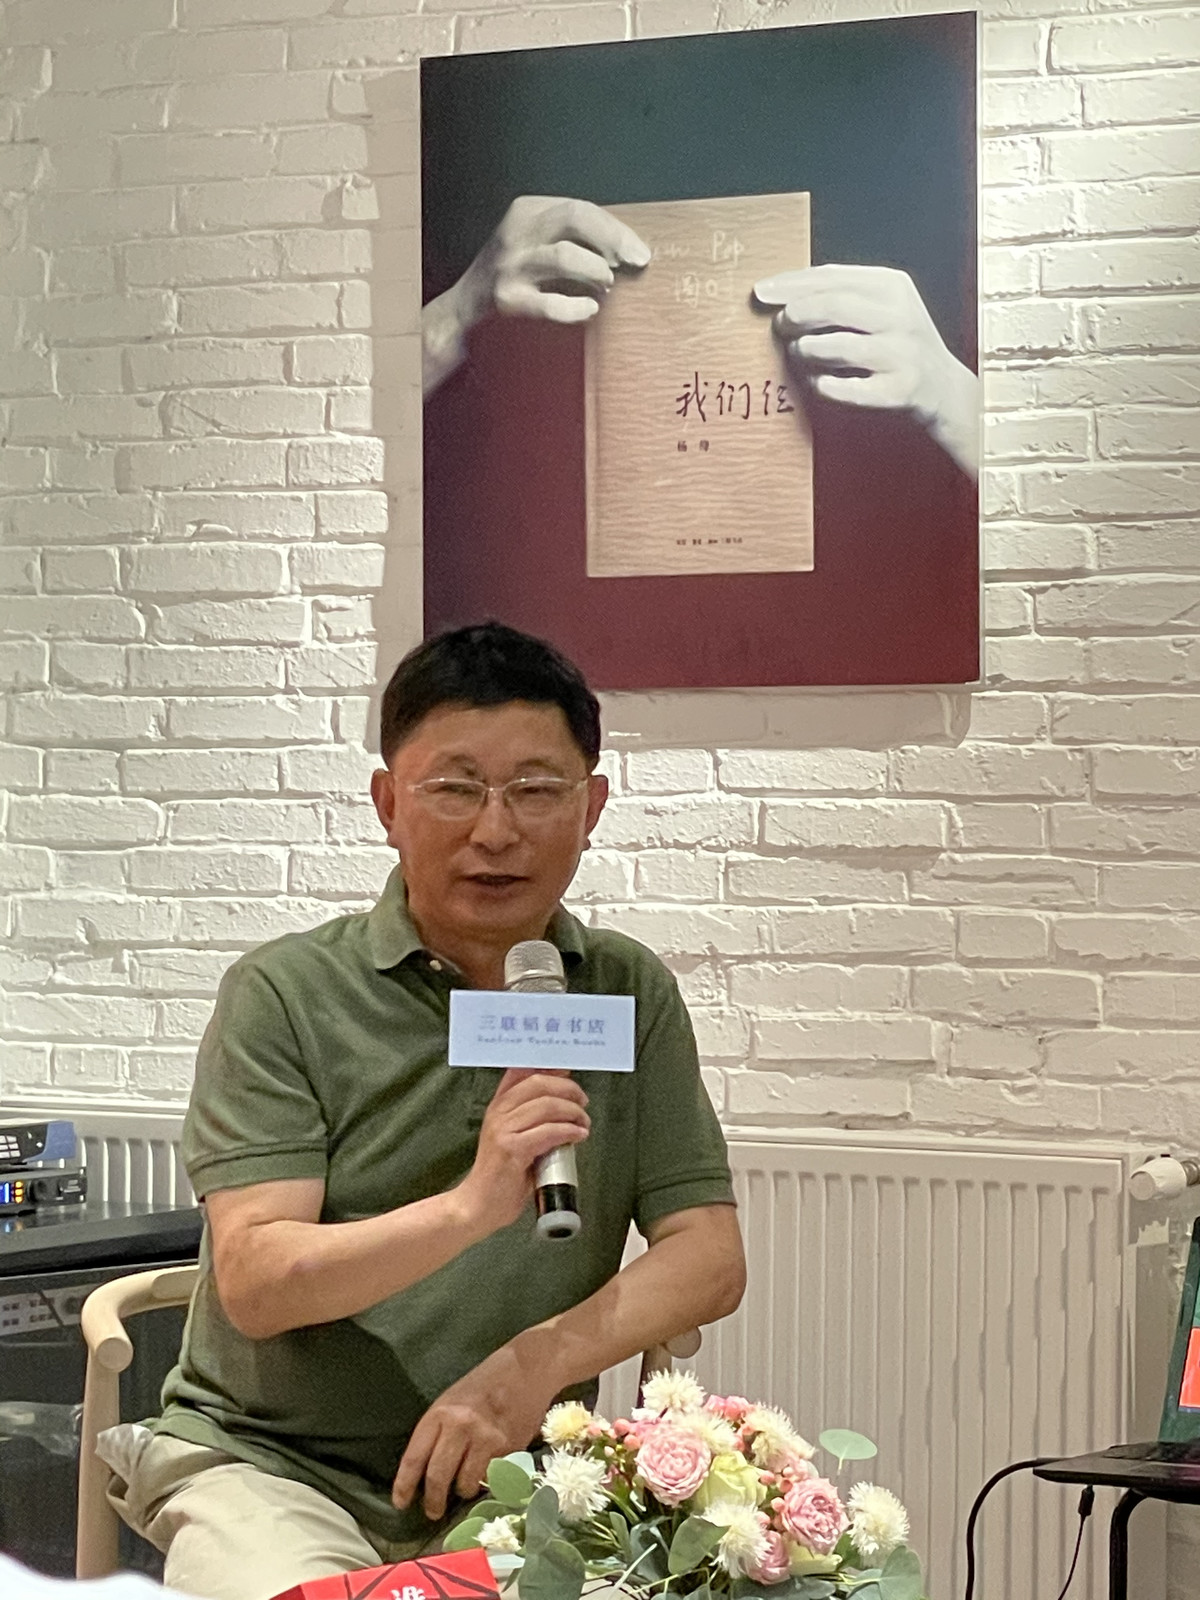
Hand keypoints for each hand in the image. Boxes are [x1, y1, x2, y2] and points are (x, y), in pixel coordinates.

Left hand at [391, 1340, 557, 1519]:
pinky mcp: (509, 1449)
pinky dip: (487, 1480)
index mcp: (440, 1413)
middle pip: (438, 1477)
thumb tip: (424, 1471)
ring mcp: (486, 1439)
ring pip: (466, 1484)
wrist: (526, 1368)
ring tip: (466, 1484)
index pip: (415, 1458)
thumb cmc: (484, 1384)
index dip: (404, 1485)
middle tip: (433, 1512)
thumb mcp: (452, 1400)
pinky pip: (491, 1478)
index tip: (400, 1503)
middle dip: (433, 1501)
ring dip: (464, 1490)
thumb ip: (438, 1432)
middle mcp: (461, 1426)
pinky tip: (489, 1470)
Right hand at [423, 196, 649, 394]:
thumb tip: (625, 246)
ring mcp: (510, 266)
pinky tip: (590, 309)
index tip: (639, 250)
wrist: (464, 311)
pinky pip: (550, 303)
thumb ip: (570, 238)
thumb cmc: (513, 277)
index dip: (615, 229)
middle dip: (613, 239)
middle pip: (574, 219)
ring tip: (607, 284)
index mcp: (526, 211)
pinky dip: (576, 307)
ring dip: (595, 270)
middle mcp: (516, 233)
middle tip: (635, 261)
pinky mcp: (507, 300)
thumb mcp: (534, 243)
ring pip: (563, 256)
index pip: (580, 208)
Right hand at [456, 1067, 588, 1233]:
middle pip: (538, 1083)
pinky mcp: (512, 1149)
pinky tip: (579, 1135)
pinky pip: (547, 1131)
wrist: (479, 1204)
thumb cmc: (502, 1173)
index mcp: (498, 1104)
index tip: (569, 1069)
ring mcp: (503, 1129)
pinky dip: (568, 1131)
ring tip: (584, 1122)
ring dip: (573, 1112)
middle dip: (567, 1089)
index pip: (521, 1071)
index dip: (548, 1066)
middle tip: (583, 1102)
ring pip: (546, 1106)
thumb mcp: (514, 1136)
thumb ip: (532, 1118)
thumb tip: (564, 1102)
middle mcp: (498, 1111)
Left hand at [753, 263, 979, 478]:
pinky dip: (826, 385)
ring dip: (808, 350)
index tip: (760, 292)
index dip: (792, 284)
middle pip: (836, 306)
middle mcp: (902, 316)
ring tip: (797, 352)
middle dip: (798, 314)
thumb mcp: (880, 307)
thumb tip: (777, 291)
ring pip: (841, 347)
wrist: (944, 388)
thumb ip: (839, 295)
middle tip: (779, 324)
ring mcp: (904, 355)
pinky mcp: (901, 391)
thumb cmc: (897, 344)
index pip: (834, 277)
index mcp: (893, 286)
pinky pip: (849, 389)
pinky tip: (818, 382)